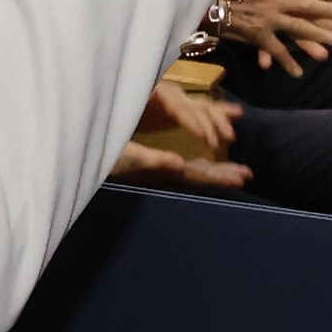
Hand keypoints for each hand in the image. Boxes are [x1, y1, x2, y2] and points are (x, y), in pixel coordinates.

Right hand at [114, 129, 253, 191]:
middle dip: (223, 175)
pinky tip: (203, 160)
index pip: (197, 175)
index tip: (242, 178)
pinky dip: (198, 163)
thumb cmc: (103, 154)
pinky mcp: (152, 164)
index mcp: (162, 171)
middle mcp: (164, 172)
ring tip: (238, 171)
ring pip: (193, 170)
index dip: (219, 177)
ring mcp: (159, 169)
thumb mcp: (127, 156)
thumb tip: (180, 164)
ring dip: (215, 170)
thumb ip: (154, 161)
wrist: (84, 157)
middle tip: (247, 175)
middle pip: (199, 175)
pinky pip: (181, 164)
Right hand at [208, 0, 331, 73]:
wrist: (206, 7)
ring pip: (298, 28)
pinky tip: (300, 72)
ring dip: (318, 35)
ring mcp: (268, 19)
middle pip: (306, 4)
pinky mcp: (260, 36)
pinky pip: (278, 51)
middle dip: (328, 9)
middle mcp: (273, 0)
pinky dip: (289, 63)